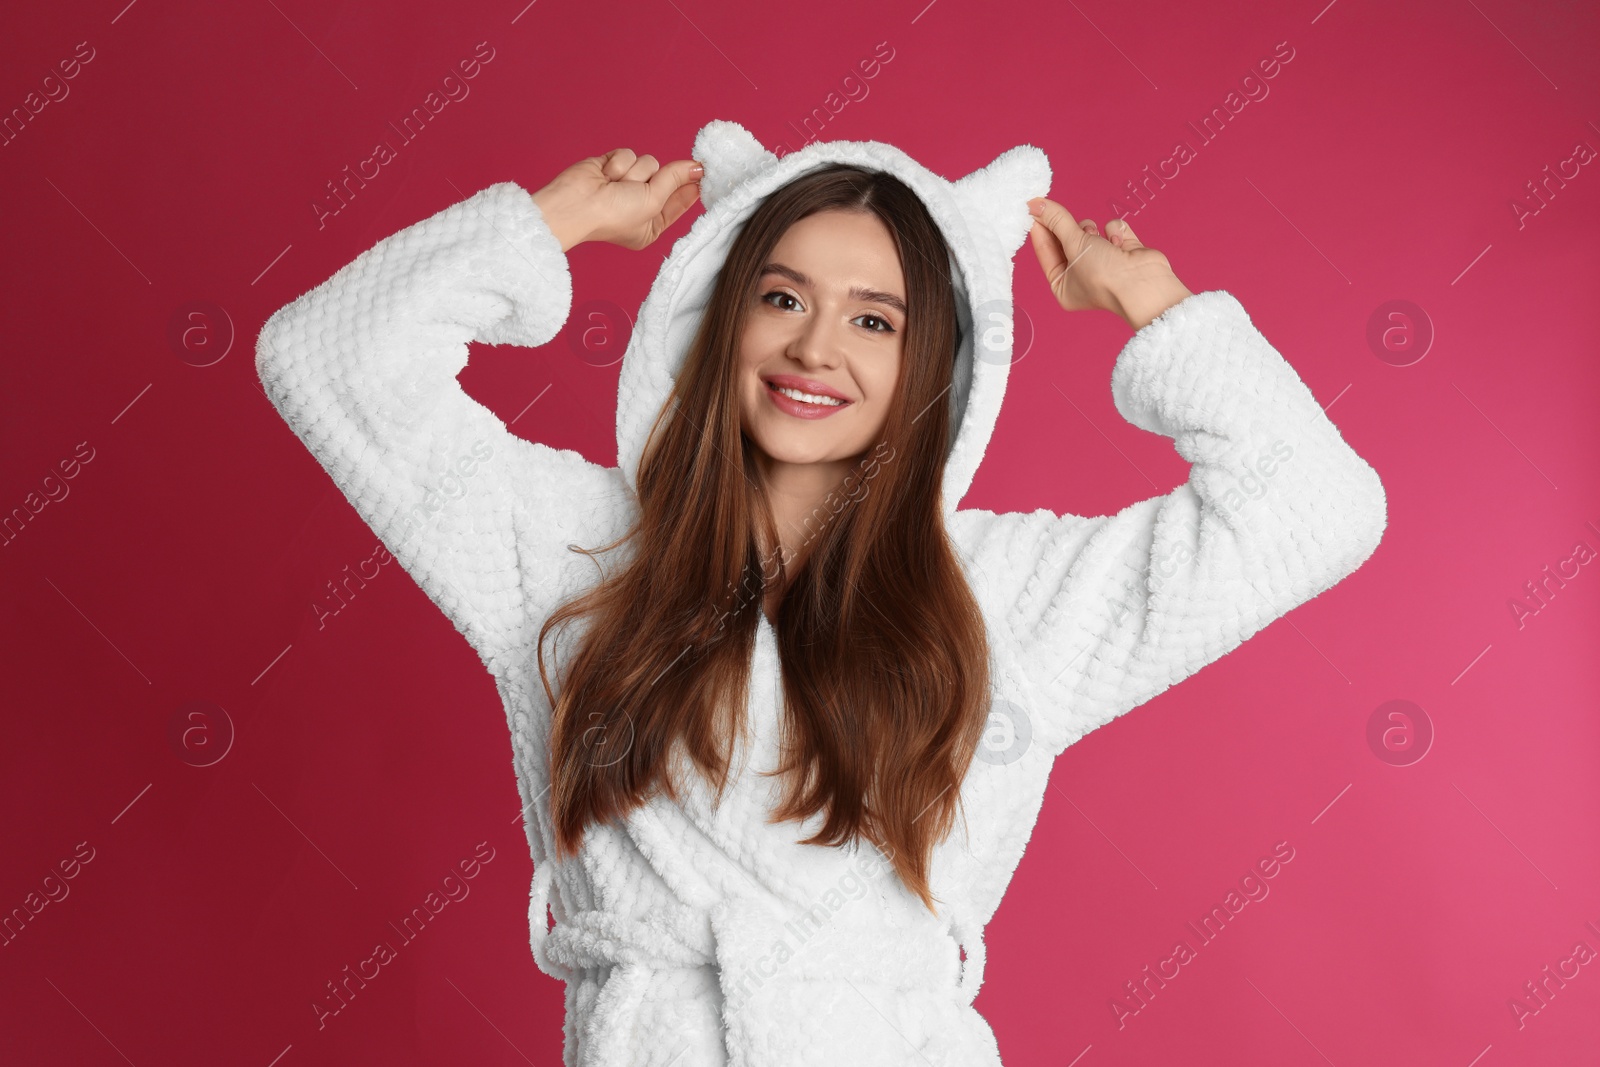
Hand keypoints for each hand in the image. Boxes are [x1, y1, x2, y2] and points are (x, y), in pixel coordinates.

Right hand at [531, 148, 703, 251]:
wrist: (575, 203)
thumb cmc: (612, 215)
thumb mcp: (652, 201)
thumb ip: (675, 180)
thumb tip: (697, 167)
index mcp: (651, 225)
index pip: (679, 202)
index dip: (690, 187)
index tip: (705, 174)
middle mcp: (640, 206)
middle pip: (665, 178)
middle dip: (654, 180)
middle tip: (640, 189)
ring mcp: (625, 186)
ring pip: (648, 163)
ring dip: (634, 172)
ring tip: (616, 185)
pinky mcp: (613, 167)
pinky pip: (629, 154)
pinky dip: (618, 163)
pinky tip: (606, 175)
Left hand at [1026, 198, 1192, 330]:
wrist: (1145, 284)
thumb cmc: (1105, 276)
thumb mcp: (1074, 244)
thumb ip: (1056, 220)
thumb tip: (1034, 204)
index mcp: (1062, 286)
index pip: (1045, 251)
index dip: (1040, 227)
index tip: (1034, 206)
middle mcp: (1081, 277)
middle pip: (1067, 239)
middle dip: (1072, 229)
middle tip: (1068, 220)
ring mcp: (1103, 264)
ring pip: (1090, 232)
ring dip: (1094, 231)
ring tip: (1099, 239)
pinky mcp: (1123, 252)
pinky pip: (1112, 230)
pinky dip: (1116, 233)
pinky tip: (1122, 244)